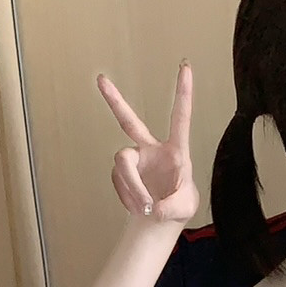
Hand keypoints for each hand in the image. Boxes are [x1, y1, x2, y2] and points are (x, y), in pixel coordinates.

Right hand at [99, 65, 199, 223]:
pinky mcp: (121, 172)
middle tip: (100, 79)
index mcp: (175, 150)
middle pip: (128, 121)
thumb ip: (172, 207)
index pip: (180, 118)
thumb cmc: (179, 205)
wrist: (161, 219)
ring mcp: (134, 159)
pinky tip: (138, 206)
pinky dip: (128, 197)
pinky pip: (119, 181)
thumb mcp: (185, 208)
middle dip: (114, 100)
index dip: (183, 93)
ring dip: (133, 187)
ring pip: (122, 163)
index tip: (185, 67)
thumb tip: (154, 208)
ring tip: (144, 207)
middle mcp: (151, 149)